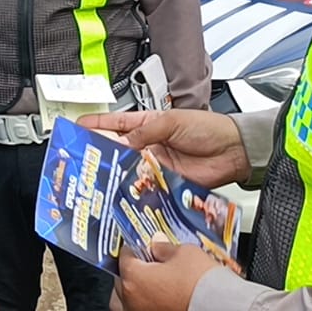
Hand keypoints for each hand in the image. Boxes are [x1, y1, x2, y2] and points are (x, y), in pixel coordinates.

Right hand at [78, 110, 251, 187]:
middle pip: (118, 148)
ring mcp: (156, 164)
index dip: (97, 124)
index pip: (117, 123)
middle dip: (100, 151)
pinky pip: (145, 185)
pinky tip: (124, 189)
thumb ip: (146, 131)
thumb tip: (122, 141)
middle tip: (83, 156)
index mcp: (149, 123)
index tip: (78, 126)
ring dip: (116, 171)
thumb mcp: (173, 122)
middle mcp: (149, 144)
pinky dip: (135, 188)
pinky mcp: (165, 182)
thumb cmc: (209, 128)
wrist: (234, 150)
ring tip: (99, 173)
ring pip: (128, 169)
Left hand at [111, 237, 223, 310]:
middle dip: (130, 271)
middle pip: (120, 282)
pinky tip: (157, 306)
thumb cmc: (203, 288)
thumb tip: (157, 244)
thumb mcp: (186, 254)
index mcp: (133, 278)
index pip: (124, 257)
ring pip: (122, 306)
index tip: (143, 246)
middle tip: (147, 264)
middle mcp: (131, 304)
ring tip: (147, 287)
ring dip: (130, 295)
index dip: (134, 248)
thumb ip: (165, 248)